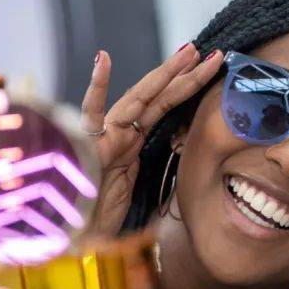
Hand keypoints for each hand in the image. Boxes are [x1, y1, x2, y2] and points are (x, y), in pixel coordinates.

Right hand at [81, 44, 223, 236]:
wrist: (76, 237)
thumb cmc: (99, 218)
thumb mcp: (135, 196)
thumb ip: (146, 176)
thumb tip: (173, 168)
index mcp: (132, 143)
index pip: (165, 108)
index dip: (187, 88)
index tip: (211, 69)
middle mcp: (122, 135)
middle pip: (158, 98)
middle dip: (185, 74)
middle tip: (212, 52)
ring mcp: (107, 137)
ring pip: (139, 98)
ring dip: (165, 74)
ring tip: (188, 51)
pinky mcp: (88, 146)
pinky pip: (91, 113)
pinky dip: (96, 87)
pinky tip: (103, 60)